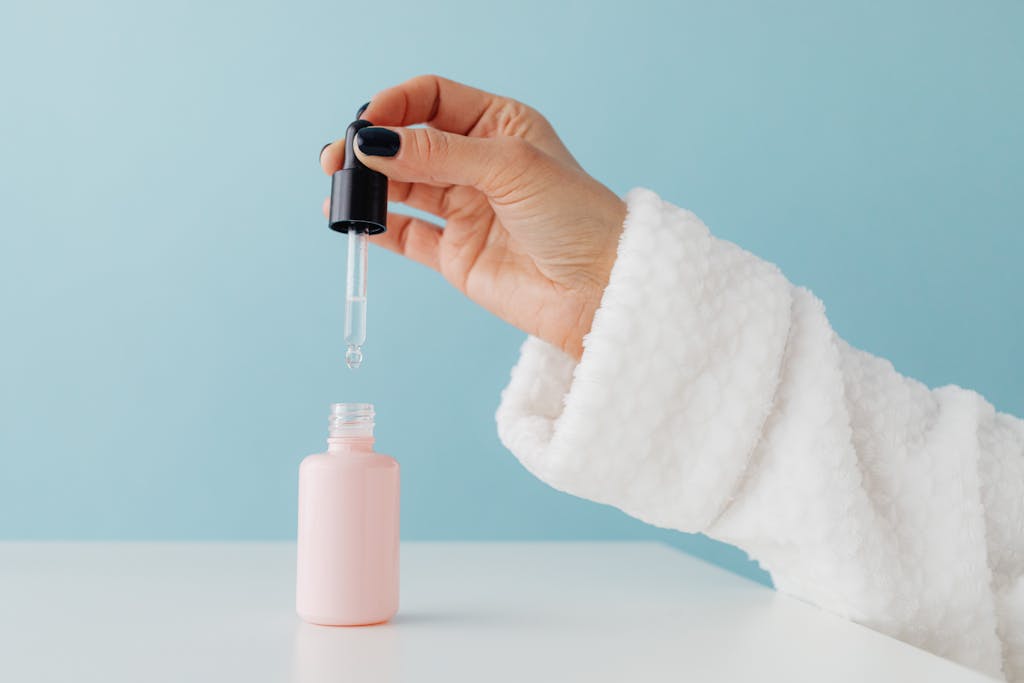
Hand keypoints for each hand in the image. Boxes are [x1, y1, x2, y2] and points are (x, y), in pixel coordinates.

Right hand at [320, 75, 626, 359]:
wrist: (598, 289)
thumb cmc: (575, 216)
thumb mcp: (509, 165)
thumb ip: (439, 153)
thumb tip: (375, 143)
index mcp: (499, 125)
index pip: (432, 99)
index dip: (396, 105)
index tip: (368, 124)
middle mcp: (478, 163)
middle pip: (409, 142)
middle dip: (372, 147)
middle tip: (339, 159)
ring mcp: (464, 208)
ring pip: (401, 186)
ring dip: (368, 185)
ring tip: (341, 189)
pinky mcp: (454, 253)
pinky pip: (405, 233)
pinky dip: (377, 226)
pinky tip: (355, 221)